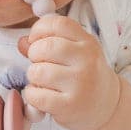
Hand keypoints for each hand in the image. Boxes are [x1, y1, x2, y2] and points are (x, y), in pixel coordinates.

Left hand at [18, 14, 119, 129]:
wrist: (107, 106)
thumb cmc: (85, 74)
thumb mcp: (74, 52)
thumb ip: (49, 42)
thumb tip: (22, 42)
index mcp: (87, 42)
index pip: (58, 23)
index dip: (39, 29)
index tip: (35, 39)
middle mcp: (87, 60)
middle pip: (46, 47)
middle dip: (34, 54)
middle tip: (39, 62)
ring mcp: (80, 83)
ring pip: (38, 71)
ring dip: (33, 76)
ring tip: (41, 80)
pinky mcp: (70, 106)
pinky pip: (37, 95)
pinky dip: (32, 94)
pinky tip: (41, 94)